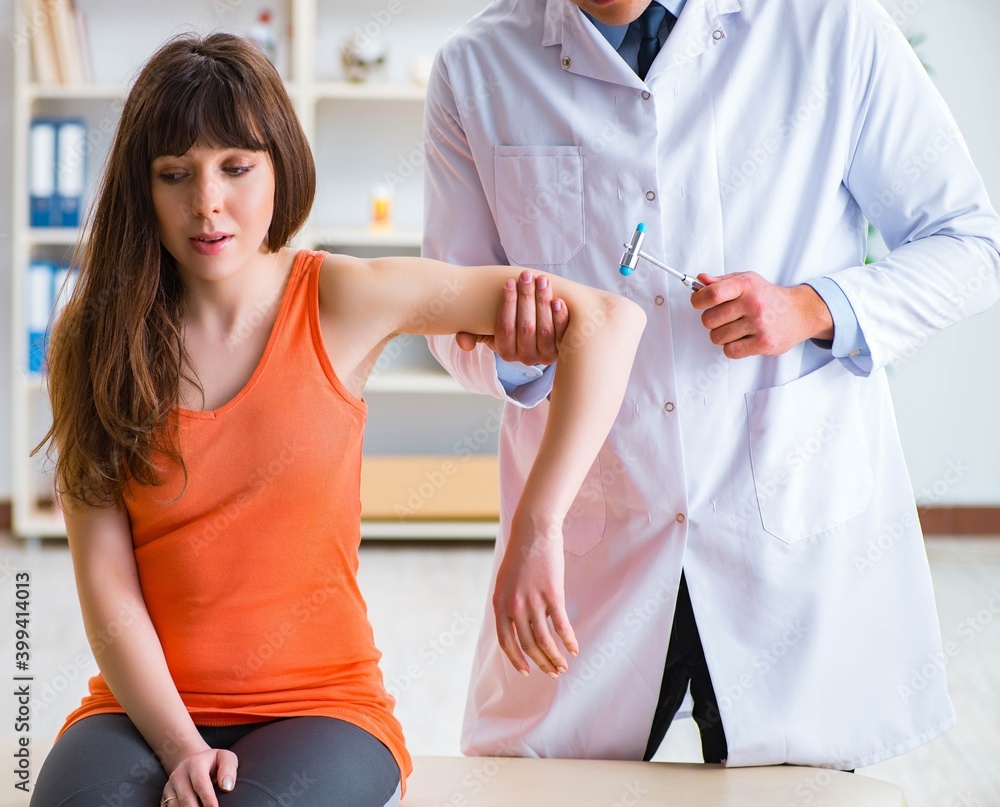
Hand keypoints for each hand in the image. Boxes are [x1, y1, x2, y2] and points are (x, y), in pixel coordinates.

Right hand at [161, 747, 237, 806]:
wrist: (193, 762)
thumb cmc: (213, 763)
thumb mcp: (225, 758)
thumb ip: (228, 769)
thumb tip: (227, 787)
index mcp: (195, 764)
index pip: (200, 783)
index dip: (208, 799)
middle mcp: (179, 775)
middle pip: (186, 798)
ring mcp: (170, 786)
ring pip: (175, 806)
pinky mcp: (165, 796)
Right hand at [456, 270, 568, 363]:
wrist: (539, 328)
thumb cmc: (509, 323)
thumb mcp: (487, 330)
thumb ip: (472, 334)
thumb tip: (463, 342)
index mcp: (506, 352)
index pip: (505, 329)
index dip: (507, 305)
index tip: (508, 282)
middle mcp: (526, 358)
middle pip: (526, 328)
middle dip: (526, 299)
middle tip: (526, 276)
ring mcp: (546, 356)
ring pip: (545, 330)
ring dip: (543, 303)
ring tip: (542, 280)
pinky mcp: (563, 350)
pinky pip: (563, 335)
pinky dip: (561, 318)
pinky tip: (558, 300)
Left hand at [492, 511, 577, 677]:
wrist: (533, 531)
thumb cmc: (520, 555)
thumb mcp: (505, 582)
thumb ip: (508, 604)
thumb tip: (519, 627)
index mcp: (499, 604)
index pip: (506, 642)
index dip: (516, 660)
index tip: (527, 672)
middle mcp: (514, 606)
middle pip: (527, 645)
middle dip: (540, 663)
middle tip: (552, 673)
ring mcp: (533, 601)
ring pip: (544, 640)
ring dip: (555, 657)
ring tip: (563, 667)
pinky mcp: (552, 595)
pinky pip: (561, 625)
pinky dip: (568, 641)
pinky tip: (574, 649)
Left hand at [690, 272, 833, 358]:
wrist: (799, 312)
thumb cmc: (767, 296)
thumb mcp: (746, 281)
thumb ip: (721, 282)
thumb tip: (699, 280)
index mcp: (746, 285)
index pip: (712, 294)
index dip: (698, 300)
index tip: (699, 303)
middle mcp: (753, 303)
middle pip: (709, 319)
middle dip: (711, 321)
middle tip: (724, 318)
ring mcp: (759, 324)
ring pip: (717, 337)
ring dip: (722, 335)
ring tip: (736, 328)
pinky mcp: (763, 343)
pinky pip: (730, 351)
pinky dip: (731, 347)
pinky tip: (742, 339)